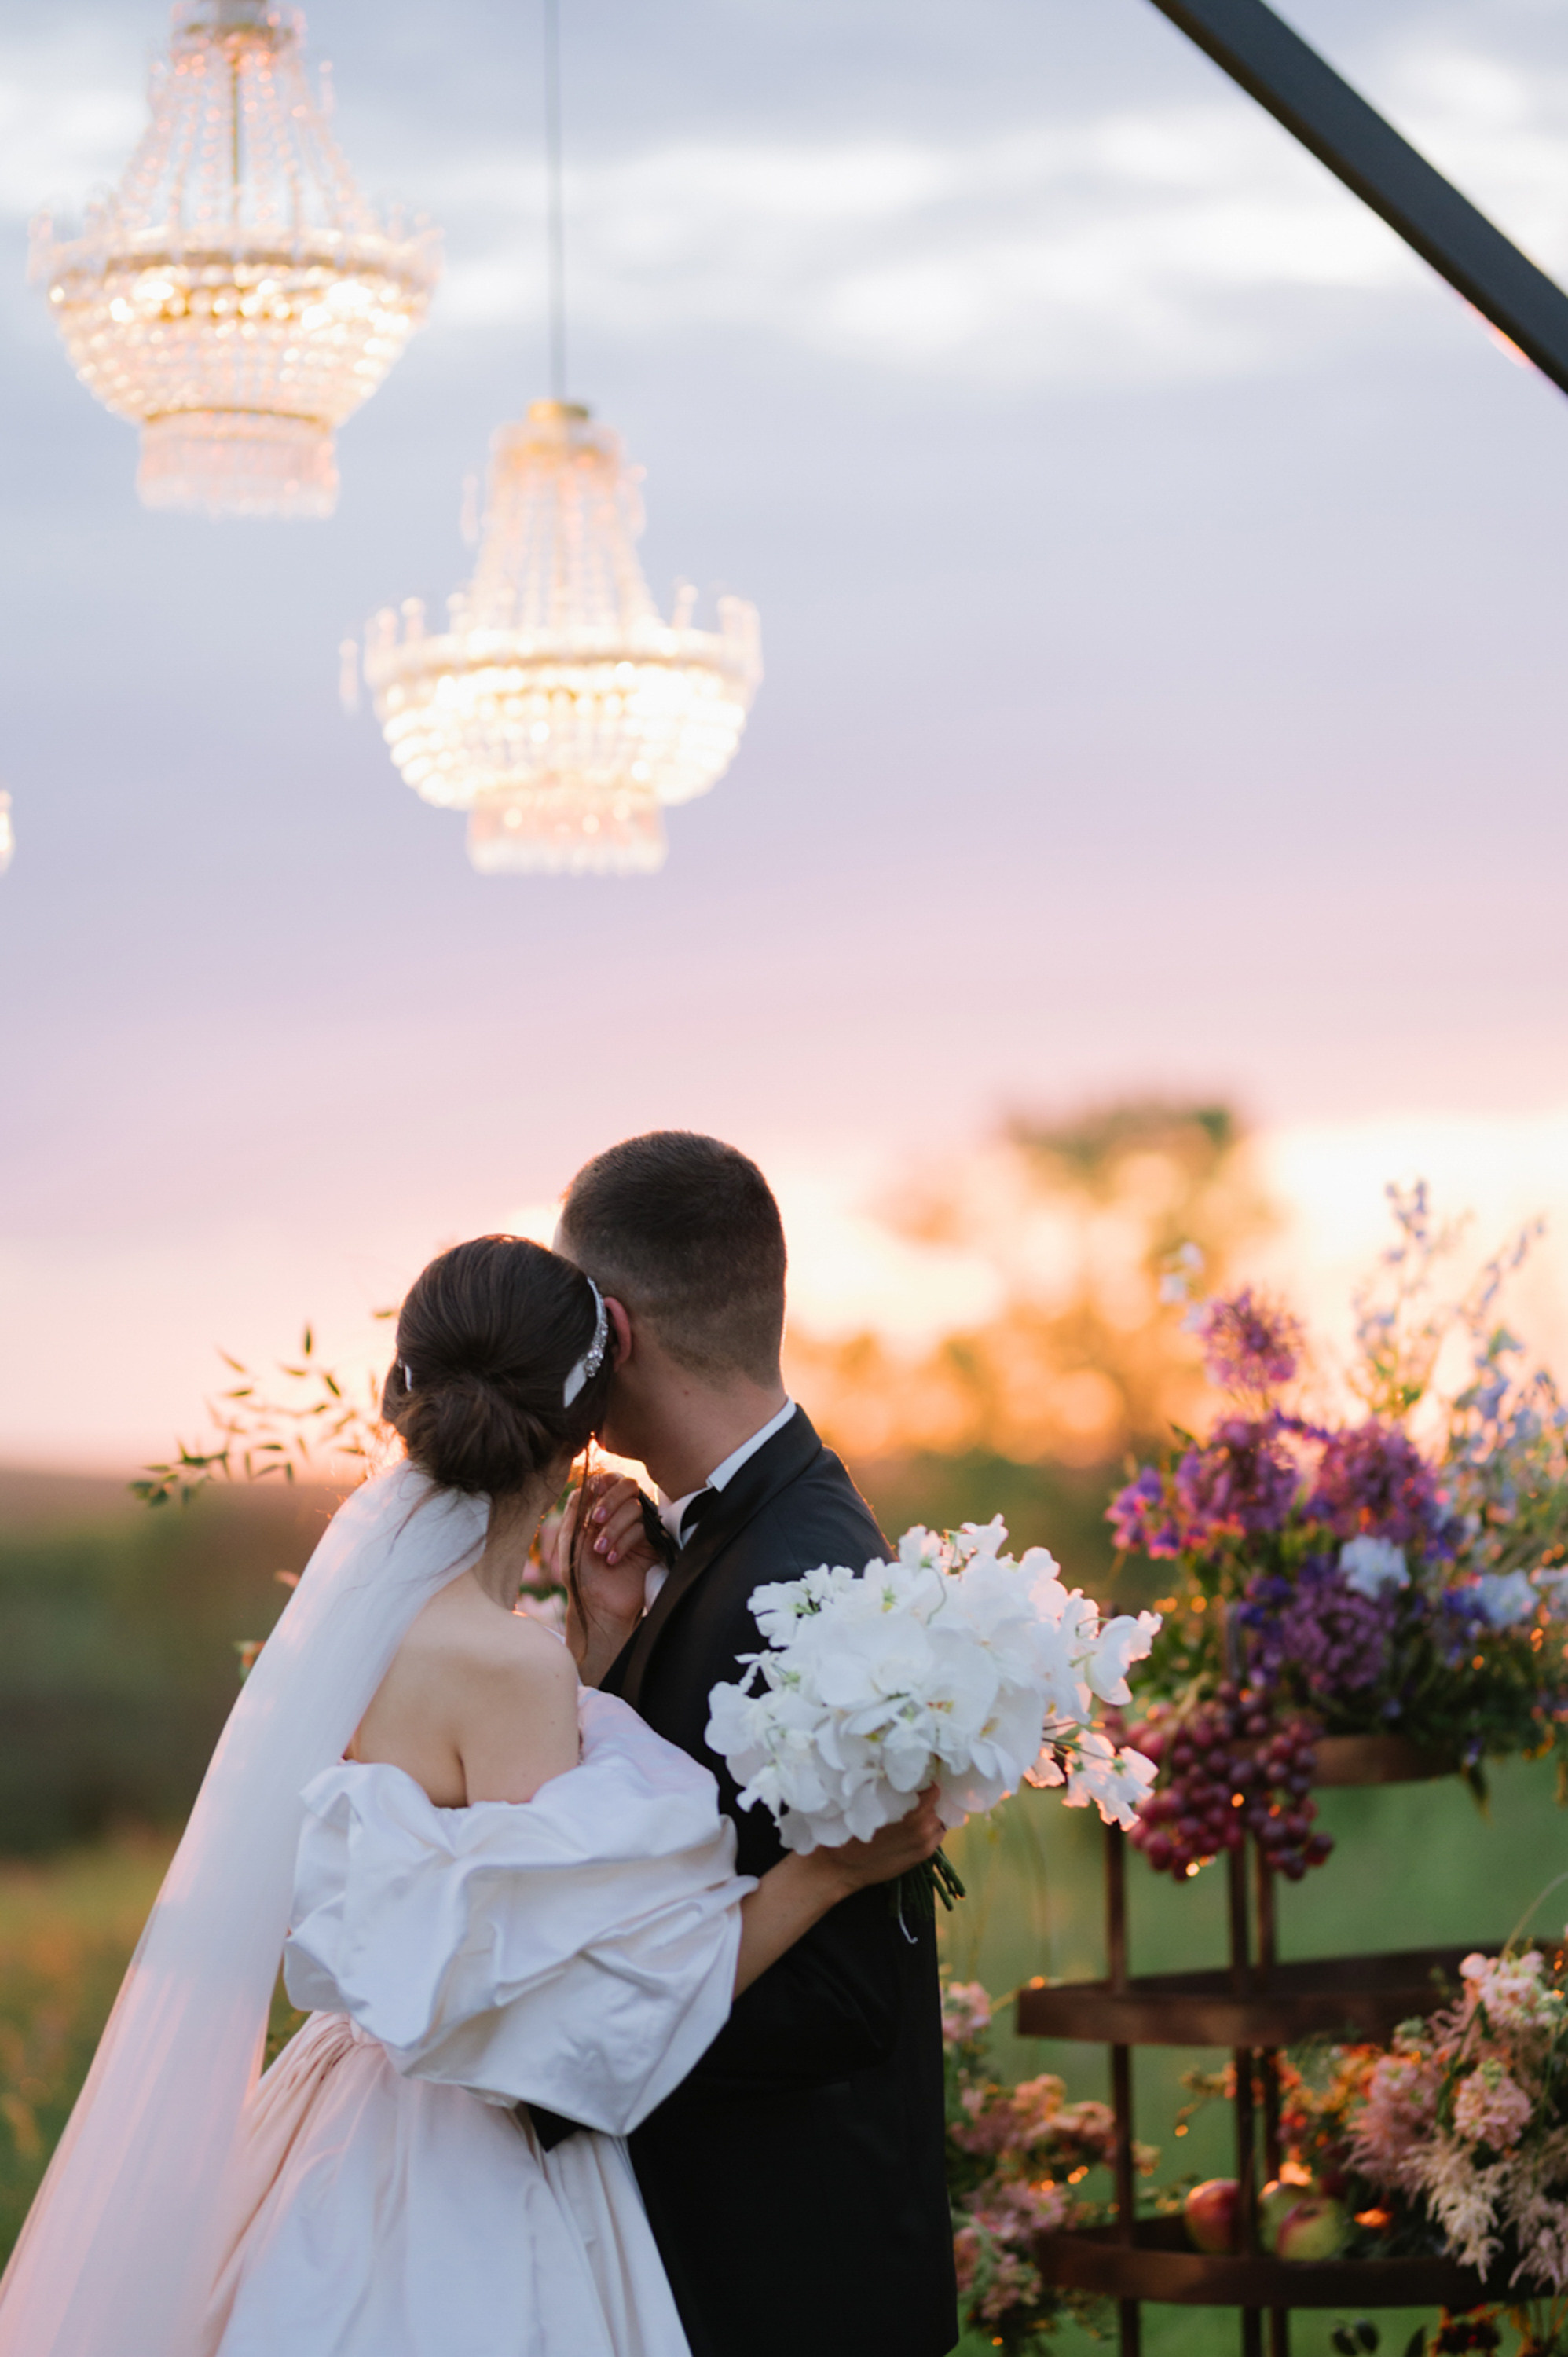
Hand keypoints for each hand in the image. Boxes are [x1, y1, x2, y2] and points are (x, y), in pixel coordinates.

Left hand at [560, 1474, 661, 1682]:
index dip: (604, 1482)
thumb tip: (590, 1480)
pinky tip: (612, 1559)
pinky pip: (644, 1528)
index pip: (611, 1480)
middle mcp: (623, 1515)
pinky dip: (625, 1540)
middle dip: (610, 1501)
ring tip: (599, 1550)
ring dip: (614, 1527)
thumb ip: (577, 1506)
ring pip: (635, 1508)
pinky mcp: (653, 1545)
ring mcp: (640, 1529)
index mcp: (604, 1509)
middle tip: (596, 1521)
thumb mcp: (570, 1536)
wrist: (595, 1603)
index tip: (593, 1491)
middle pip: (628, 1486)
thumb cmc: (580, 1572)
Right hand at [815, 1787, 944, 1897]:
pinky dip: (930, 1827)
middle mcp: (924, 1829)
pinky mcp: (922, 1856)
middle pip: (939, 1803)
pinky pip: (936, 1835)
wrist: (843, 1866)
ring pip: (940, 1820)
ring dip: (932, 1812)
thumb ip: (893, 1791)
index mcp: (913, 1815)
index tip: (921, 1774)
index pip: (934, 1788)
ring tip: (917, 1806)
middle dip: (930, 1795)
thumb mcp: (870, 1801)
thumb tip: (906, 1777)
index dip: (928, 1778)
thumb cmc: (851, 1831)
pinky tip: (916, 1823)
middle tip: (919, 1788)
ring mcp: (925, 1844)